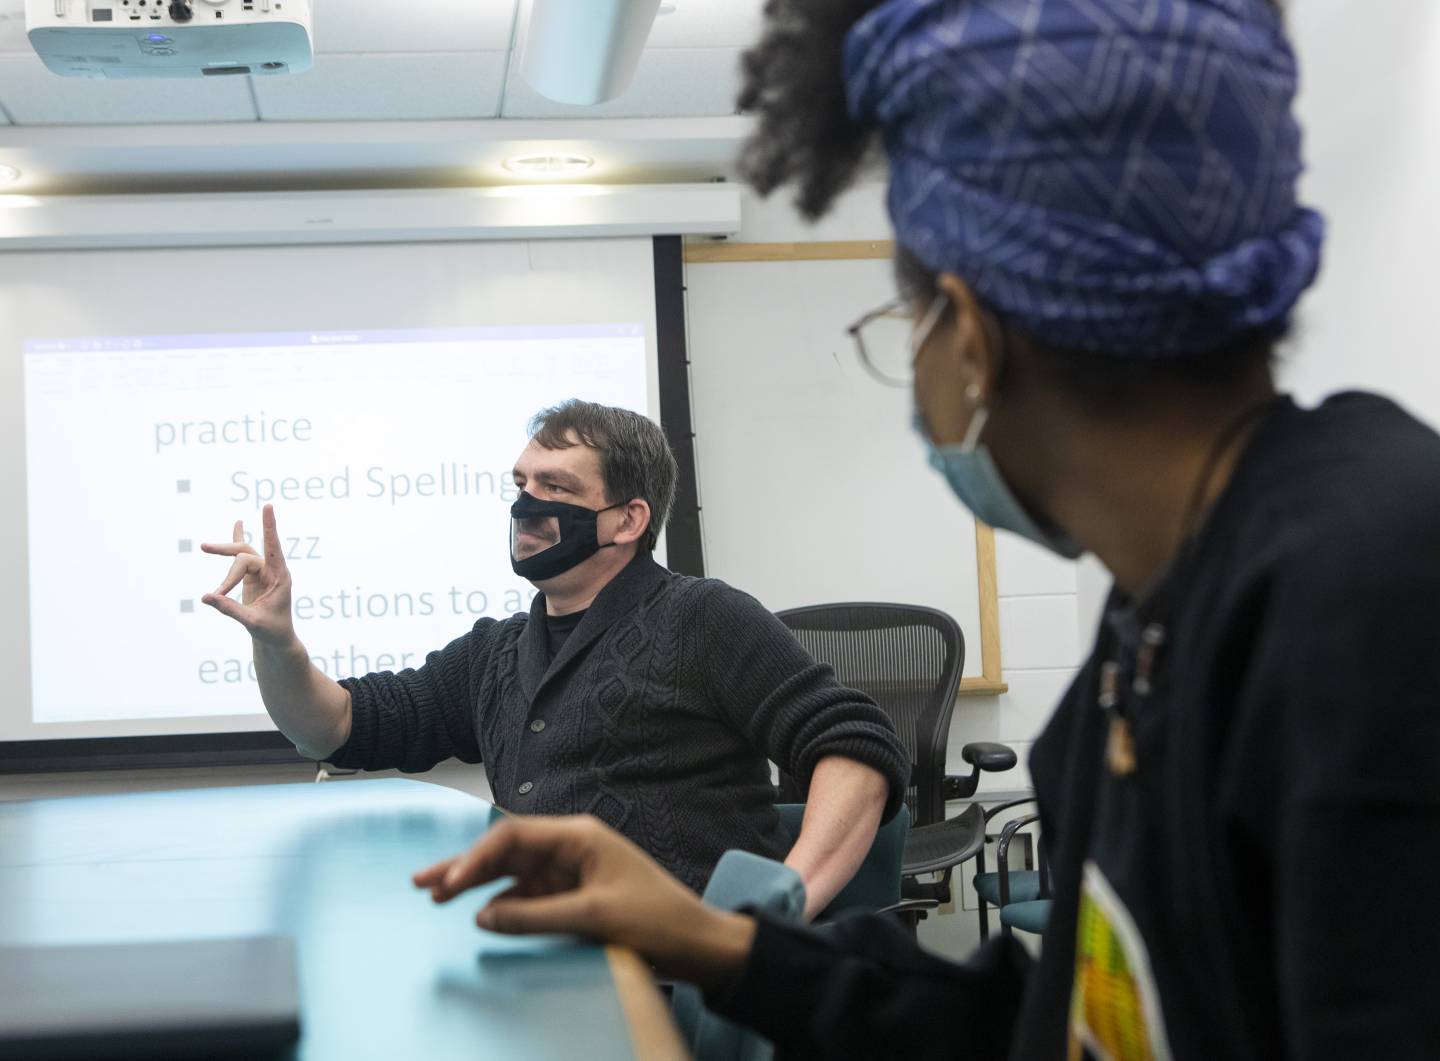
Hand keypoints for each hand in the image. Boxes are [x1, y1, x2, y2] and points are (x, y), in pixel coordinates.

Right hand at [200, 504, 296, 648]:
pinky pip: (243, 556)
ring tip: (204, 547)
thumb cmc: (271, 632)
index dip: (270, 527)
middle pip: (247, 552)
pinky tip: (238, 523)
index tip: (268, 507)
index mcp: (280, 577)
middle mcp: (272, 571)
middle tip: (204, 548)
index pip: (274, 547)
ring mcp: (263, 573)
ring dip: (224, 552)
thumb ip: (230, 609)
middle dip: (226, 550)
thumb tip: (205, 597)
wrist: (276, 639)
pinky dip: (239, 541)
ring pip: (240, 556)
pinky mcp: (253, 577)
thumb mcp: (251, 621)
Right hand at [413, 815, 756, 990]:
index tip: (450, 882)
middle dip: (464, 865)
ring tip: (435, 895)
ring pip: (512, 875)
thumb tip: (484, 916)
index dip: (476, 857)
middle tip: (422, 882)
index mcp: (580, 836)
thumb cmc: (659, 919)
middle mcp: (571, 848)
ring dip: (476, 885)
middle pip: (506, 850)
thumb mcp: (595, 916)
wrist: (698, 944)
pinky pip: (527, 897)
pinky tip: (477, 916)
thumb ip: (536, 915)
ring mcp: (571, 873)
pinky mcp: (573, 897)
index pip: (514, 835)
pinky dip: (501, 906)